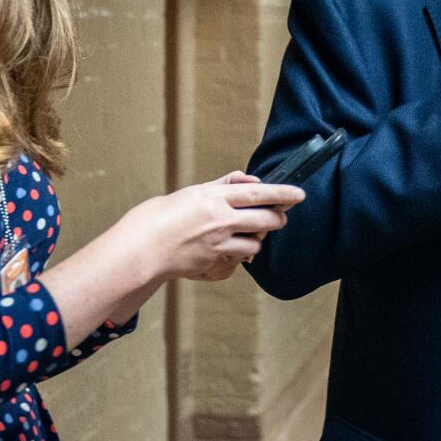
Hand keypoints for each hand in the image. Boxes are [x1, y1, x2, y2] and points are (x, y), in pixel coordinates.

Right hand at [121, 173, 302, 282]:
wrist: (140, 249)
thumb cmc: (159, 218)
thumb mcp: (191, 193)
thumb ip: (222, 186)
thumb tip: (248, 179)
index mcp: (213, 197)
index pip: (258, 193)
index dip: (282, 194)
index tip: (300, 194)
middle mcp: (219, 219)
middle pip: (266, 220)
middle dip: (278, 219)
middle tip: (279, 217)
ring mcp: (218, 242)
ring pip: (257, 243)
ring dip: (257, 239)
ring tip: (243, 234)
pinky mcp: (215, 261)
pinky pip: (239, 259)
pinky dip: (239, 254)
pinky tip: (227, 249)